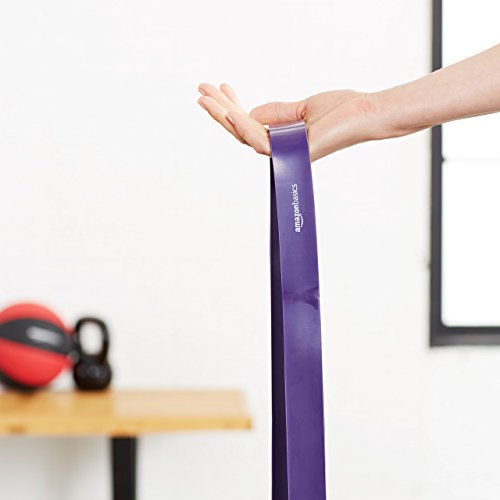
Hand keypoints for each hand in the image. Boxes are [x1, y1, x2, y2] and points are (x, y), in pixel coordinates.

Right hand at [197, 83, 378, 161]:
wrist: (364, 114)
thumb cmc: (340, 111)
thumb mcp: (301, 107)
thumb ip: (276, 112)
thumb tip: (251, 113)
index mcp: (282, 137)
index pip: (250, 124)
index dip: (233, 106)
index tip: (221, 88)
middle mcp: (280, 148)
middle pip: (242, 132)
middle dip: (219, 111)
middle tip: (200, 92)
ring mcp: (285, 153)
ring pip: (245, 136)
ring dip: (223, 116)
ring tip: (205, 97)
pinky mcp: (292, 153)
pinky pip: (261, 142)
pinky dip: (244, 127)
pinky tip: (230, 113)